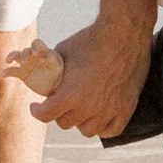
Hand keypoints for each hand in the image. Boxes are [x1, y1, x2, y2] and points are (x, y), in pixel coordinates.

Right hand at [3, 37, 64, 108]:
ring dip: (12, 57)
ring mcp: (27, 63)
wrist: (56, 85)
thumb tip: (45, 59)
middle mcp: (34, 55)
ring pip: (16, 56)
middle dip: (24, 55)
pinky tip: (2, 75)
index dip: (35, 46)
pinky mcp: (22, 73)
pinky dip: (6, 72)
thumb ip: (52, 62)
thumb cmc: (59, 74)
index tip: (37, 54)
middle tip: (25, 63)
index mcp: (43, 51)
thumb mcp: (58, 67)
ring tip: (9, 61)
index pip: (37, 43)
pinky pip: (12, 71)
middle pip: (26, 50)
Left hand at [27, 13, 152, 137]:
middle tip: (61, 103)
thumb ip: (52, 70)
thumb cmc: (91, 39)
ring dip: (80, 121)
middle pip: (65, 123)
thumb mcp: (63, 52)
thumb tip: (42, 75)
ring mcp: (109, 110)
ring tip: (80, 110)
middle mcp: (88, 107)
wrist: (123, 32)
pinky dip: (103, 127)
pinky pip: (111, 130)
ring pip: (87, 130)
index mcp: (70, 94)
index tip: (36, 107)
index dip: (37, 111)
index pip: (45, 115)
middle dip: (59, 112)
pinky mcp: (126, 108)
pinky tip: (98, 117)